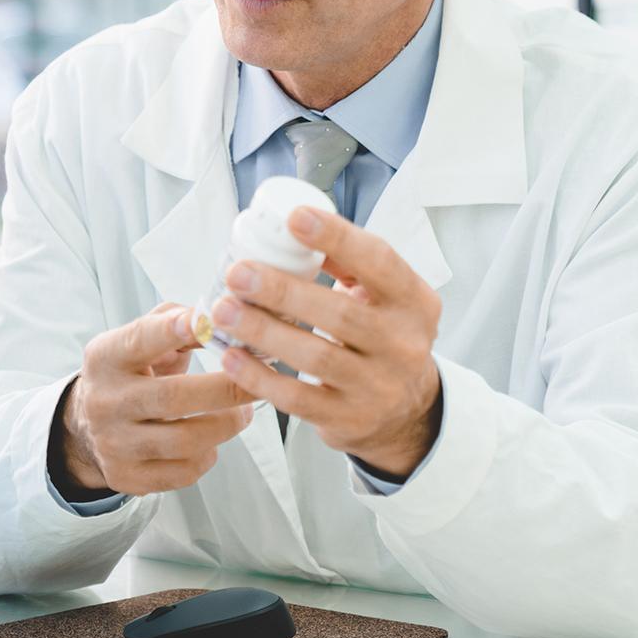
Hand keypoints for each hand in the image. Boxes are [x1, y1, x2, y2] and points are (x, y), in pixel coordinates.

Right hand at [56, 302, 256, 495]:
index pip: (142, 340)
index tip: (210, 322)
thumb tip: (222, 320)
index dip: (175, 331)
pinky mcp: (127, 476)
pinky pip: (183, 472)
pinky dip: (208, 455)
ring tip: (243, 412)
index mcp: (107, 358)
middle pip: (173, 397)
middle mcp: (106, 401)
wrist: (88, 425)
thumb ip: (177, 321)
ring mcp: (113, 443)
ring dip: (226, 425)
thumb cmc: (132, 373)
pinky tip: (211, 440)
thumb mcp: (140, 340)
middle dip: (225, 389)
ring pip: (184, 441)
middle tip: (258, 382)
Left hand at [208, 208, 442, 478]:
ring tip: (224, 311)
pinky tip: (232, 356)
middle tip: (238, 274)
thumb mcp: (385, 299)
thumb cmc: (383, 338)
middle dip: (283, 291)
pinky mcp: (348, 419)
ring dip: (264, 332)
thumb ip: (350, 264)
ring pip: (316, 358)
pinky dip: (260, 377)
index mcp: (414, 302)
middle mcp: (403, 344)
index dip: (338, 238)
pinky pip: (298, 399)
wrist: (407, 411)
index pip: (379, 262)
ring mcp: (378, 387)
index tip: (294, 218)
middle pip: (340, 314)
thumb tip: (292, 229)